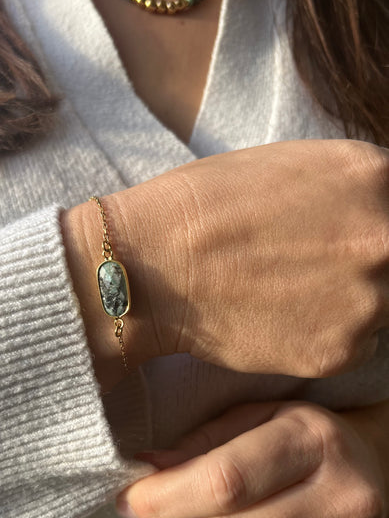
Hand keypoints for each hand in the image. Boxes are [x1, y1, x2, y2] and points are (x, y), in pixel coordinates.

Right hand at [111, 139, 388, 376]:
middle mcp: (385, 237)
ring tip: (288, 292)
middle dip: (365, 262)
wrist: (151, 266)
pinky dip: (326, 336)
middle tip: (313, 265)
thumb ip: (347, 188)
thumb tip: (373, 212)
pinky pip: (357, 345)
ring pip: (383, 306)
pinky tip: (280, 318)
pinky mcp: (341, 352)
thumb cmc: (203, 208)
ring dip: (350, 303)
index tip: (349, 240)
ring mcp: (368, 300)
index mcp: (371, 175)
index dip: (374, 223)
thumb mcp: (289, 165)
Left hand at [116, 400, 388, 517]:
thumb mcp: (252, 417)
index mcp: (315, 442)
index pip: (225, 481)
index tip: (127, 498)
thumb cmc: (297, 436)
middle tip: (202, 496)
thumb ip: (199, 442)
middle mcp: (345, 501)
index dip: (165, 496)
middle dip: (193, 517)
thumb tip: (143, 470)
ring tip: (241, 516)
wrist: (370, 469)